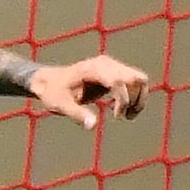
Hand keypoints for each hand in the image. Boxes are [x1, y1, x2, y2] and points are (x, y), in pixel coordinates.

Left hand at [29, 54, 149, 128]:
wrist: (49, 81)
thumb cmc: (53, 92)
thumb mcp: (60, 105)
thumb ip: (77, 114)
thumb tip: (93, 125)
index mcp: (92, 70)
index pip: (119, 81)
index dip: (123, 99)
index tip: (117, 115)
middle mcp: (106, 64)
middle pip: (136, 79)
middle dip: (136, 99)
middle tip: (127, 117)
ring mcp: (112, 66)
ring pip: (139, 80)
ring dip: (139, 98)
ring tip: (129, 115)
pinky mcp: (115, 72)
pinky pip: (135, 82)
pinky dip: (136, 96)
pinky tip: (125, 110)